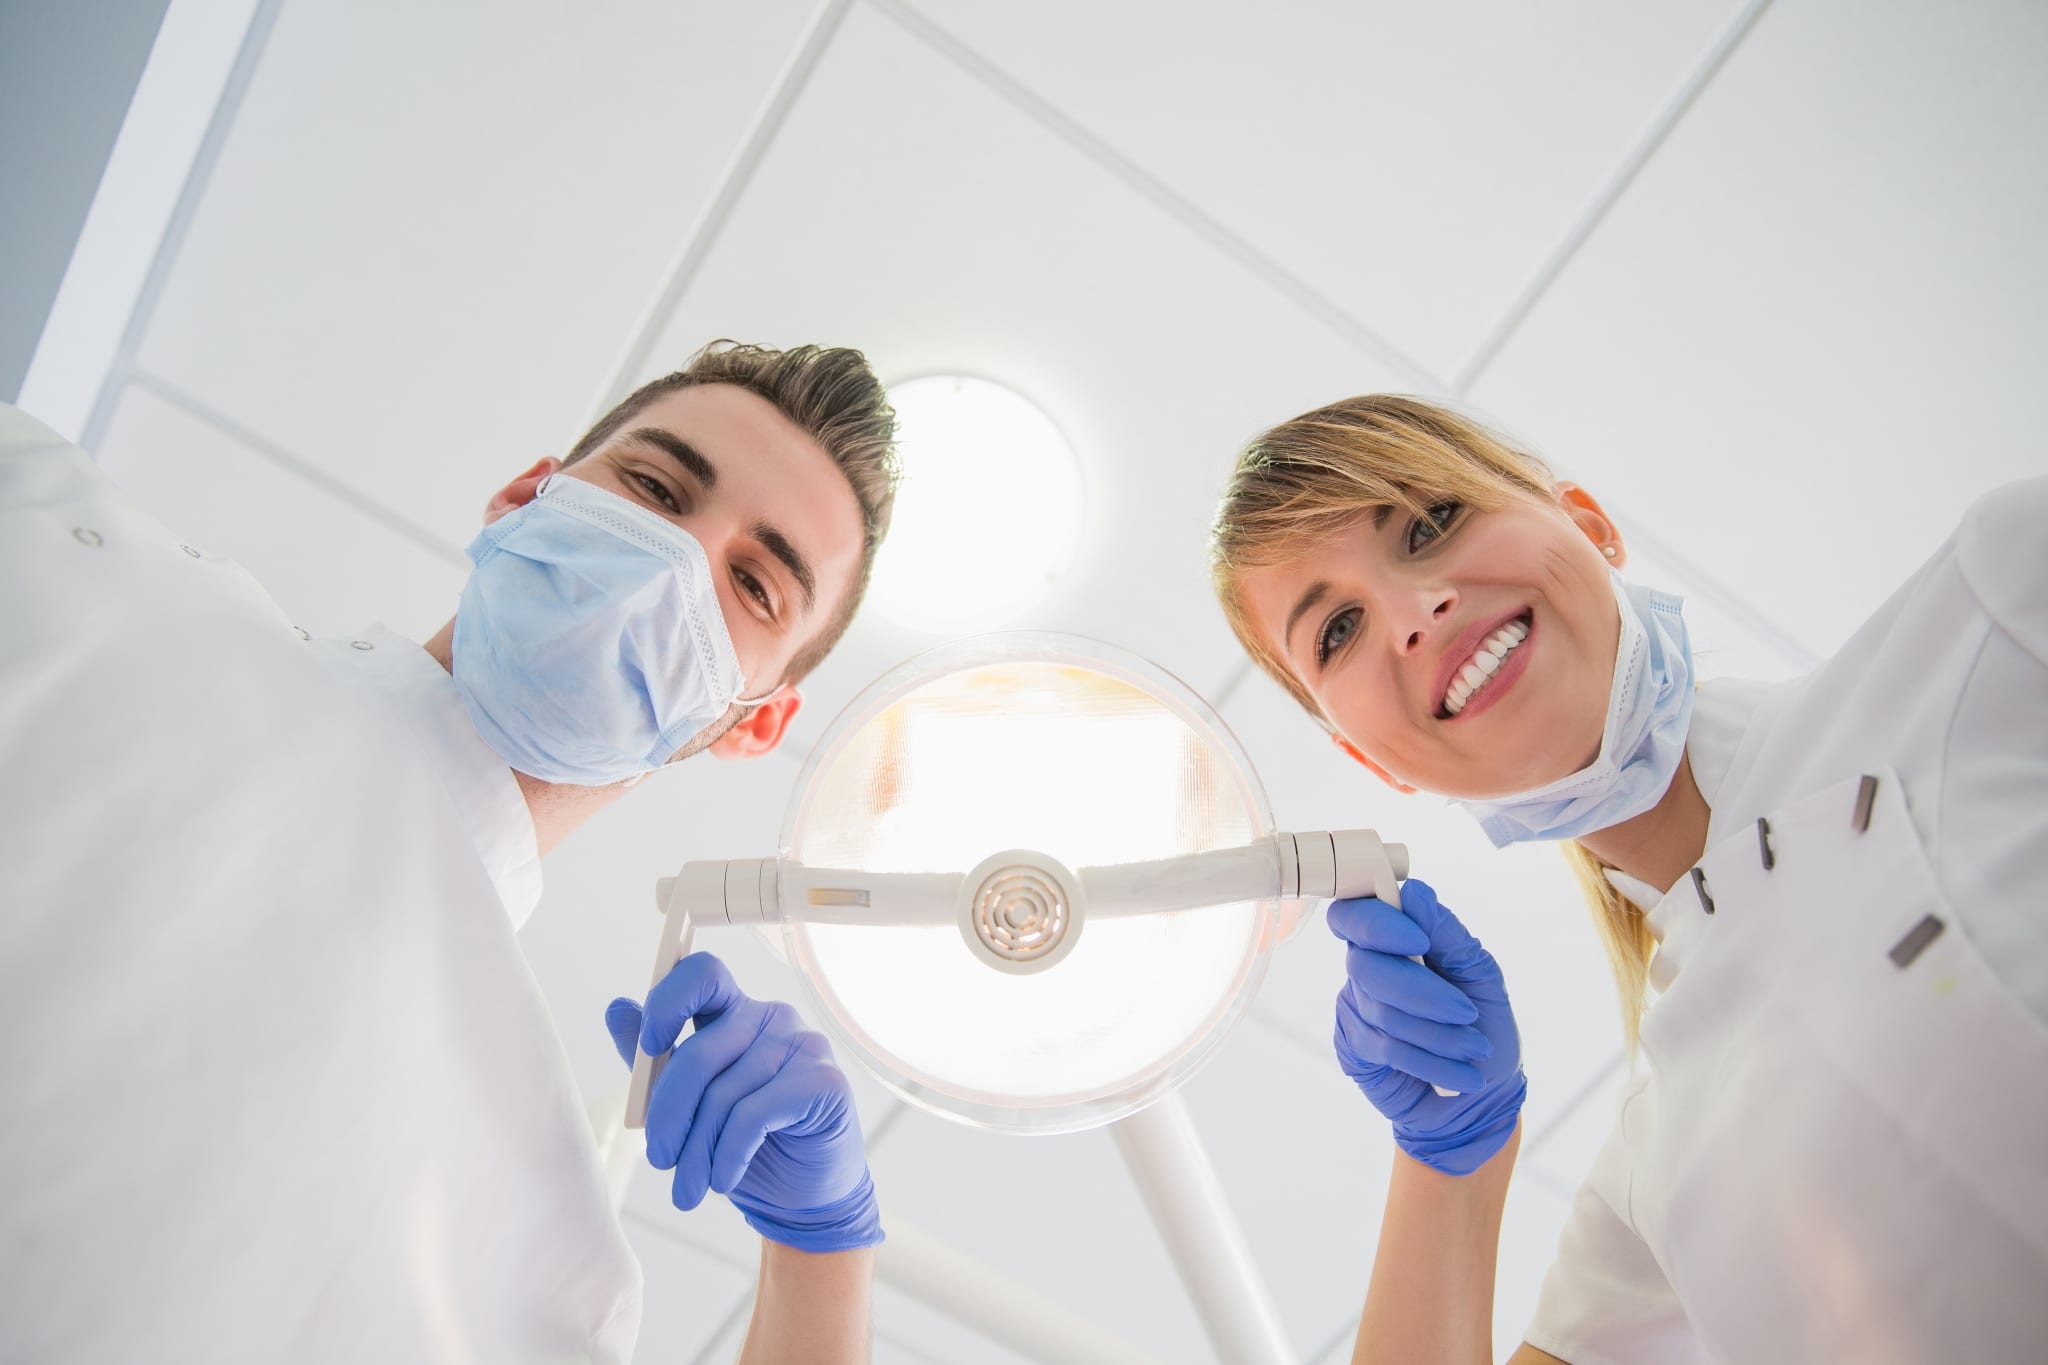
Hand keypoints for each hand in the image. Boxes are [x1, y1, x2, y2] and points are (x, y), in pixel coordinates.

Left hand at [606, 953, 881, 1252]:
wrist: (800, 1193)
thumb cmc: (745, 1142)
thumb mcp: (690, 1103)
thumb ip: (656, 1060)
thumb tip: (615, 1008)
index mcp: (735, 1012)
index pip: (701, 974)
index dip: (668, 1001)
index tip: (649, 1048)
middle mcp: (771, 1018)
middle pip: (701, 1052)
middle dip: (668, 1113)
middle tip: (658, 1159)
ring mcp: (803, 1045)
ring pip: (724, 1094)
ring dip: (696, 1153)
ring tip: (688, 1189)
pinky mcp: (823, 1081)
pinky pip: (754, 1116)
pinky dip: (728, 1155)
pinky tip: (723, 1180)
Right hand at [1329, 878, 1524, 1175]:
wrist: (1485, 1095)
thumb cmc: (1484, 1025)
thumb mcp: (1480, 975)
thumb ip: (1447, 934)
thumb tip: (1415, 892)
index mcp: (1394, 938)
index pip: (1357, 913)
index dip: (1377, 924)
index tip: (1419, 941)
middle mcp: (1367, 968)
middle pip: (1365, 965)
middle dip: (1421, 991)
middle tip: (1467, 1013)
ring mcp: (1355, 1008)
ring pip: (1379, 1010)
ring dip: (1437, 1034)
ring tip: (1476, 1049)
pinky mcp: (1354, 1049)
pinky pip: (1382, 1047)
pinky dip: (1428, 1061)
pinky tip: (1459, 1074)